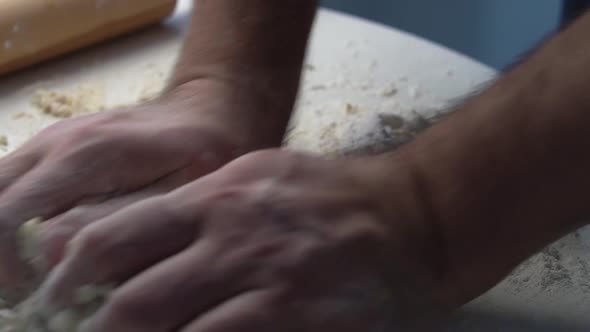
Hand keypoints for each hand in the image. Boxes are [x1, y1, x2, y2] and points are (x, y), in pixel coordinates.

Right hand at [0, 79, 281, 296]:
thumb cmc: (195, 158)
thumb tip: (50, 255)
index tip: (28, 295)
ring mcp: (49, 139)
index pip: (5, 214)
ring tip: (28, 266)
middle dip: (0, 250)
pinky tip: (40, 236)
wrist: (200, 115)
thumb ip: (112, 225)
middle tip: (26, 285)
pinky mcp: (51, 145)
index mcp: (83, 154)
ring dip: (4, 230)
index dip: (5, 263)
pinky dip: (13, 214)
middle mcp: (54, 141)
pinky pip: (12, 181)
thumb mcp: (170, 196)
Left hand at [41, 150, 445, 331]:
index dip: (75, 271)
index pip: (119, 235)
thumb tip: (138, 237)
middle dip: (99, 328)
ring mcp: (267, 284)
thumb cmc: (327, 194)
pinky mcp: (297, 320)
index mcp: (218, 195)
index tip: (60, 296)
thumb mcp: (257, 174)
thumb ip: (198, 202)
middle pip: (135, 299)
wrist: (406, 217)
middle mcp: (234, 239)